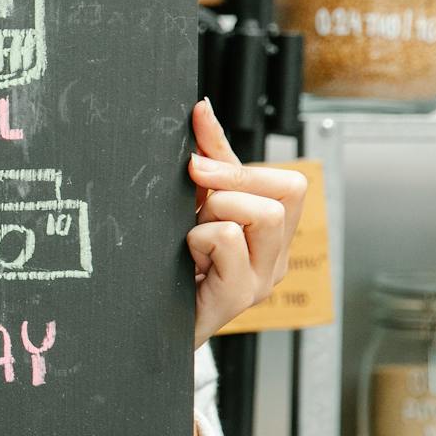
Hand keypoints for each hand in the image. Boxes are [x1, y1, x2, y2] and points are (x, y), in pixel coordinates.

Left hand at [186, 98, 307, 347]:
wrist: (146, 327)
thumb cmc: (172, 268)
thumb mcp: (193, 208)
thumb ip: (207, 162)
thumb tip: (201, 108)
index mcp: (271, 235)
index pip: (289, 182)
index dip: (241, 162)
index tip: (196, 162)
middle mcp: (275, 257)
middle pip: (287, 191)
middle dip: (233, 182)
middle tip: (195, 200)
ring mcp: (262, 280)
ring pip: (265, 214)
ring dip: (218, 210)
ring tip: (192, 235)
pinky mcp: (239, 297)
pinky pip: (229, 240)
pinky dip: (201, 238)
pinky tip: (187, 259)